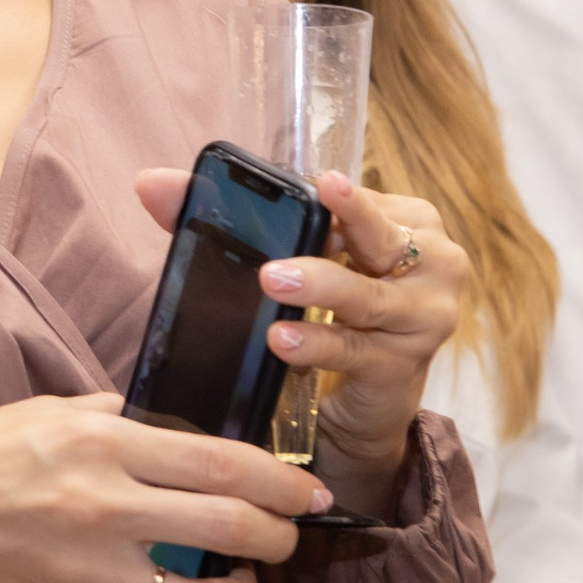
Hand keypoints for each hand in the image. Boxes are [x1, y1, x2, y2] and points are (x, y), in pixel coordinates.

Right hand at [0, 391, 332, 582]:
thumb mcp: (46, 409)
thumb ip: (114, 413)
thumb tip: (171, 420)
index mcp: (103, 444)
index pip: (218, 461)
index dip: (278, 478)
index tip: (308, 489)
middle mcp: (106, 507)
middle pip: (229, 525)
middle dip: (279, 534)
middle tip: (289, 533)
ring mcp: (91, 570)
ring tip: (242, 582)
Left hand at [135, 168, 463, 518]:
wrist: (368, 399)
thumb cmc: (335, 310)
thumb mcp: (295, 255)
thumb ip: (229, 217)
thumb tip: (151, 183)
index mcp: (408, 219)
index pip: (359, 199)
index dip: (323, 194)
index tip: (309, 184)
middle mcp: (431, 262)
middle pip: (382, 236)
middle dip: (345, 221)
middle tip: (301, 214)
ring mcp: (423, 318)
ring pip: (369, 297)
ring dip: (321, 288)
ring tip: (274, 283)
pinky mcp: (403, 367)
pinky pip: (356, 351)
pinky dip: (317, 343)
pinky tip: (284, 341)